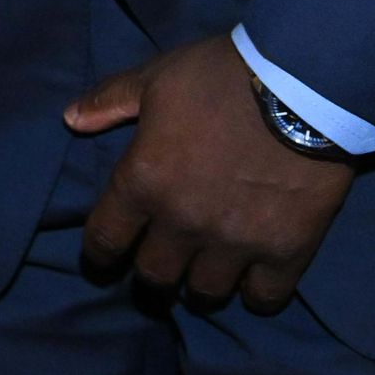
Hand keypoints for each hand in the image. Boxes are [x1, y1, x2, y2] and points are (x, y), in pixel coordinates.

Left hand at [66, 32, 354, 312]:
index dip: (100, 253)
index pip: (105, 240)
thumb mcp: (156, 78)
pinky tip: (254, 279)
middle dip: (151, 274)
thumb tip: (71, 119)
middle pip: (153, 277)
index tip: (106, 257)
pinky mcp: (285, 251)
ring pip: (204, 293)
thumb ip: (110, 101)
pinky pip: (263, 298)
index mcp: (143, 182)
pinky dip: (256, 293)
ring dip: (200, 285)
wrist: (303, 83)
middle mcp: (181, 222)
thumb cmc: (220, 76)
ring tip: (206, 272)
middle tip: (162, 264)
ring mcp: (234, 242)